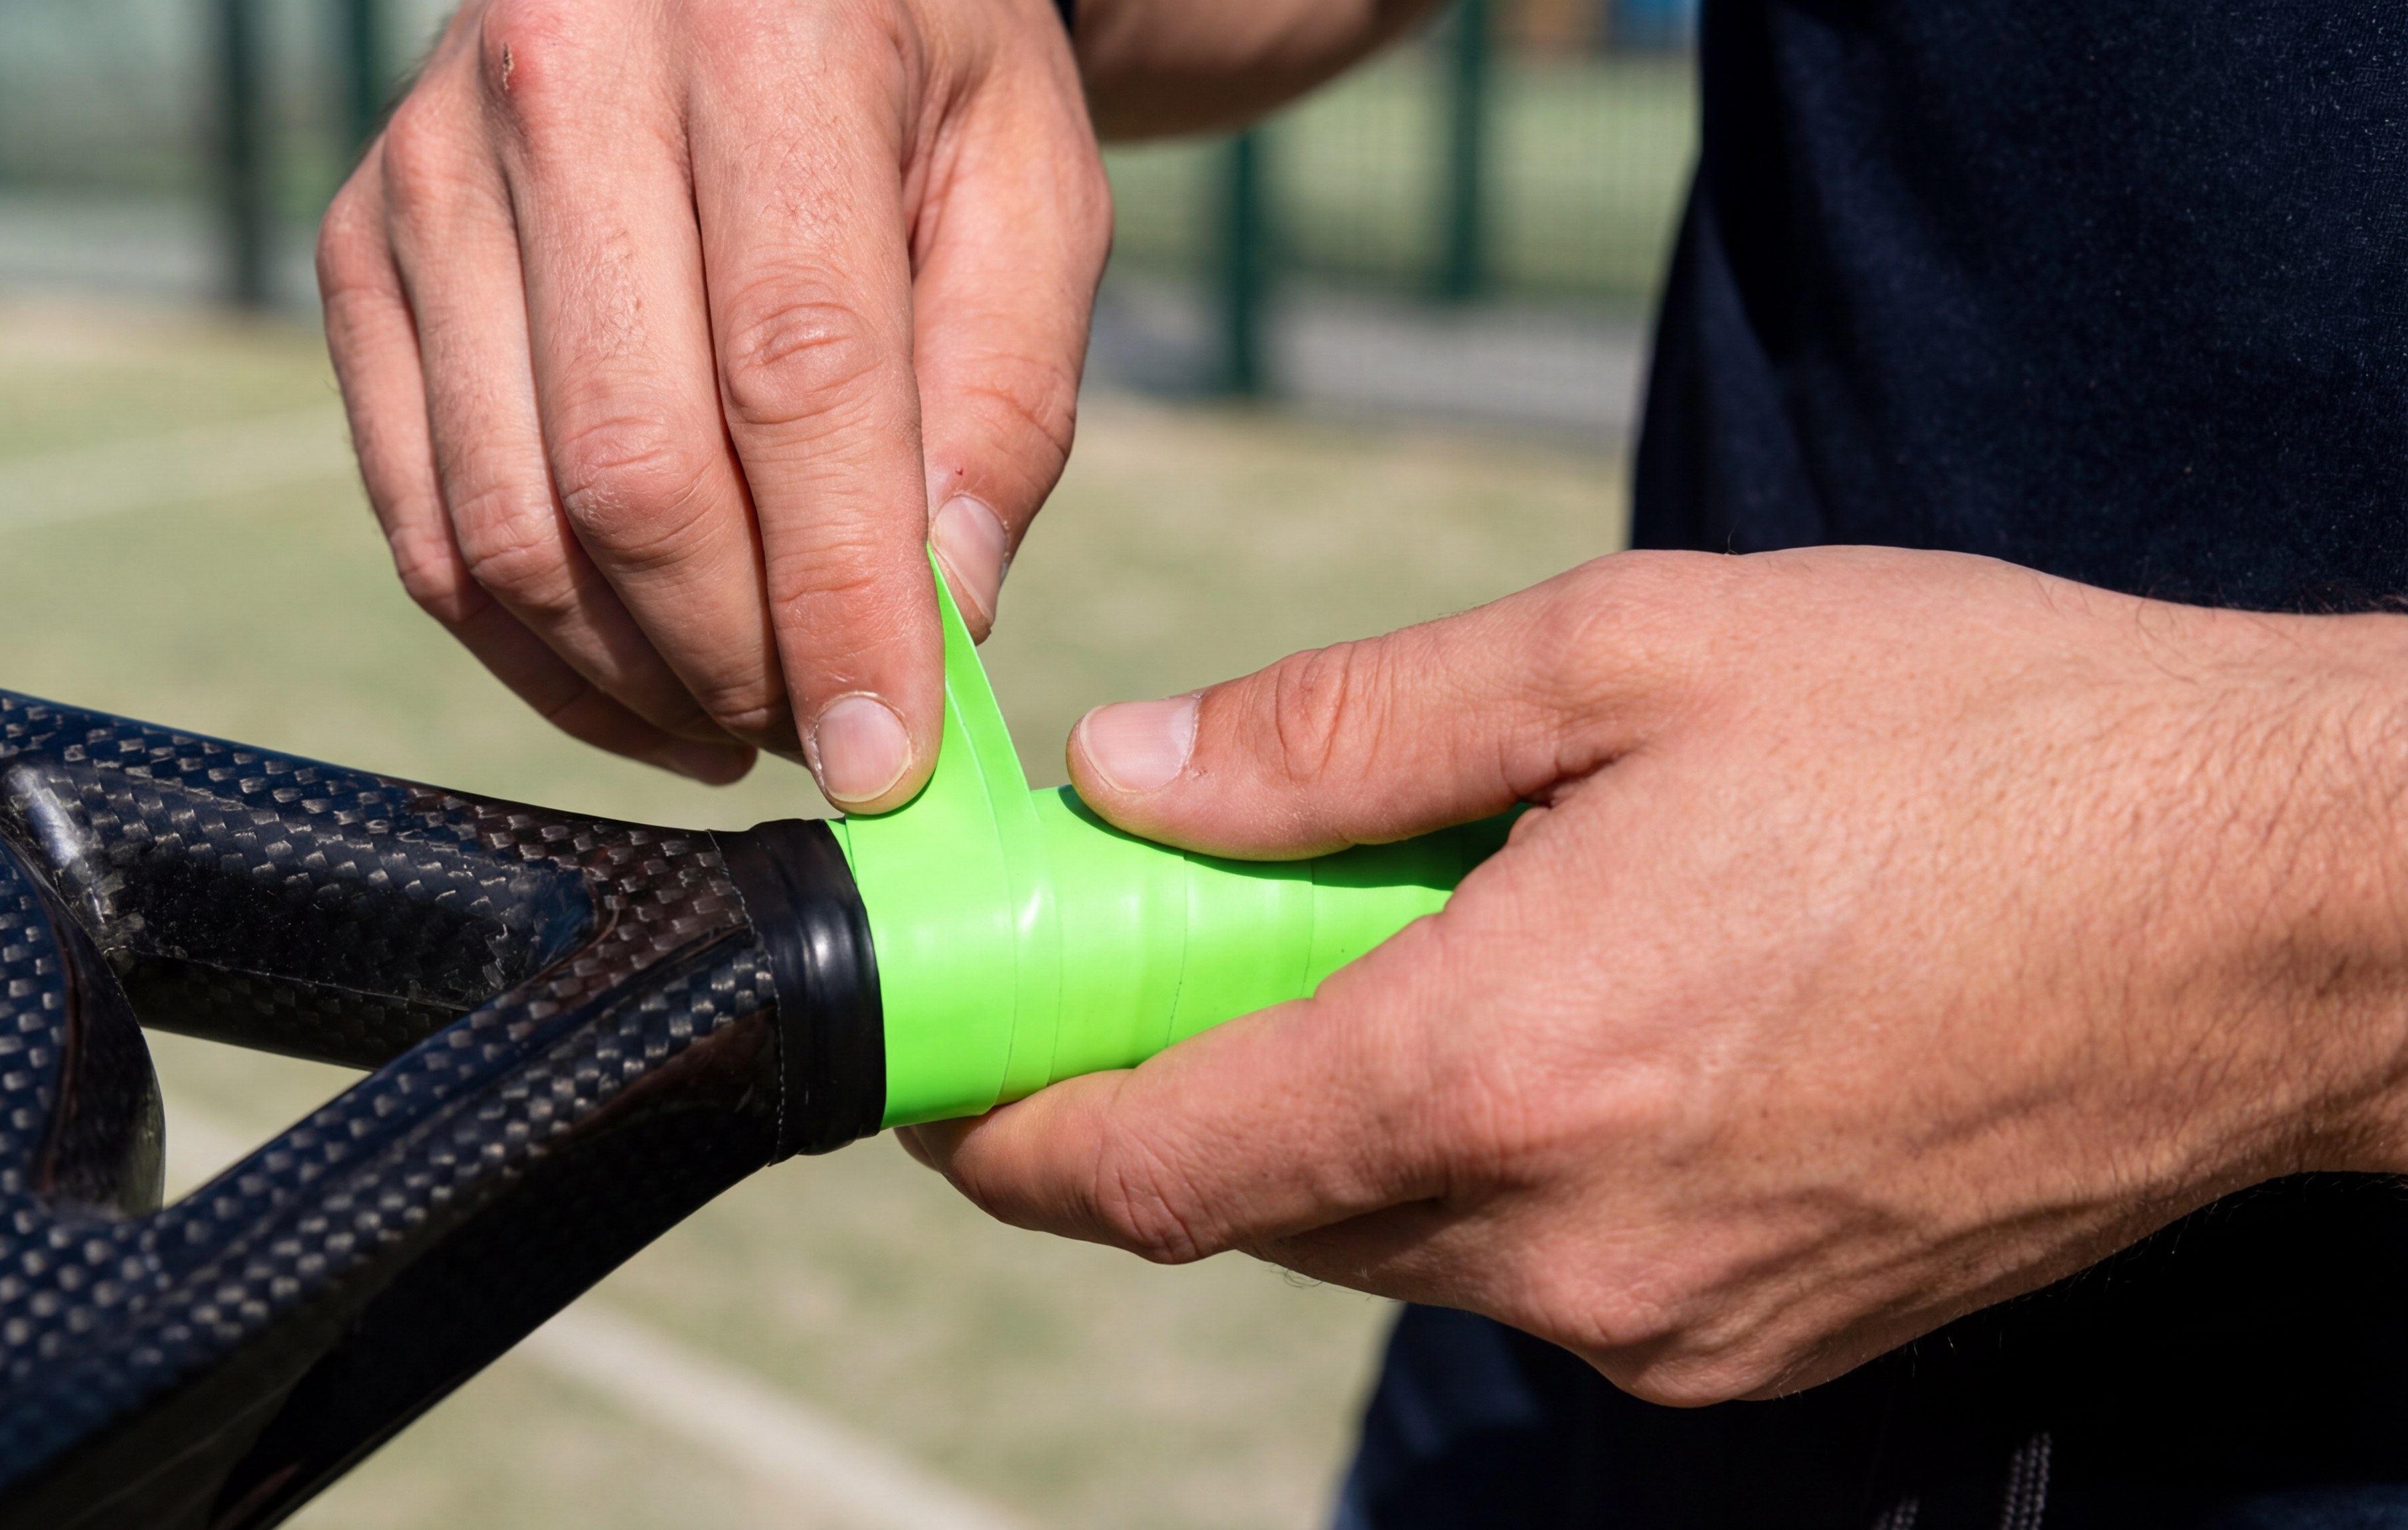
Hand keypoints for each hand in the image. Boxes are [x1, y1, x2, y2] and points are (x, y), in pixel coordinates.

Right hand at [316, 0, 1106, 805]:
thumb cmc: (916, 74)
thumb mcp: (1029, 187)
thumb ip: (1005, 401)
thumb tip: (939, 625)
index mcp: (762, 38)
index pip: (794, 376)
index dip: (838, 598)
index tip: (892, 759)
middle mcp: (560, 81)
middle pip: (629, 470)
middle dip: (738, 660)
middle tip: (828, 736)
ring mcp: (431, 170)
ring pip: (506, 522)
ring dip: (634, 678)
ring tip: (747, 717)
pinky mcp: (363, 251)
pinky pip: (422, 518)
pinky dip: (529, 646)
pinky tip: (638, 682)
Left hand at [906, 548, 2407, 1403]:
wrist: (2286, 902)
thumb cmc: (1981, 741)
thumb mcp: (1636, 653)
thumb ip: (1347, 729)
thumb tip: (1141, 775)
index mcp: (1510, 1070)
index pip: (1160, 1166)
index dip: (1019, 1131)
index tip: (949, 1080)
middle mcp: (1572, 1247)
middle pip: (1264, 1207)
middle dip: (1183, 1088)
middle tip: (1176, 943)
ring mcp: (1674, 1322)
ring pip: (1400, 1238)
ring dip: (1344, 1112)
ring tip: (1405, 945)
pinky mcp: (1759, 1338)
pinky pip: (1540, 1264)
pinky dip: (1485, 1156)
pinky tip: (1564, 1014)